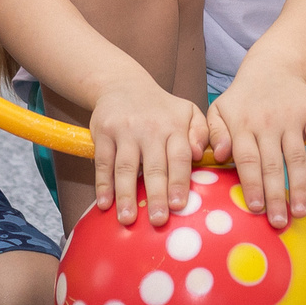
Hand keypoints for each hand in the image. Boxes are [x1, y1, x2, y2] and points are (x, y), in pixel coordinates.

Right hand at [88, 78, 211, 228]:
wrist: (122, 84)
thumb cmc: (161, 108)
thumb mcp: (188, 111)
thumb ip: (202, 132)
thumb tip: (202, 155)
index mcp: (174, 126)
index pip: (179, 157)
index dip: (179, 181)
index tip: (178, 205)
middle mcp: (150, 129)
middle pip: (154, 166)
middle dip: (156, 195)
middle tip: (158, 221)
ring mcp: (125, 131)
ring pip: (126, 167)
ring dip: (126, 195)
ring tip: (127, 219)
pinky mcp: (103, 133)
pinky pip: (103, 162)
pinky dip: (103, 184)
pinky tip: (104, 204)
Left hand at [206, 61, 305, 226]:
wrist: (273, 67)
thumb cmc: (241, 98)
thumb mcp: (218, 109)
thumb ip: (213, 133)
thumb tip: (218, 156)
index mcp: (242, 124)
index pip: (247, 159)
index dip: (252, 184)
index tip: (255, 208)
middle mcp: (267, 122)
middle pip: (272, 163)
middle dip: (276, 195)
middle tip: (278, 222)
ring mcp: (292, 118)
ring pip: (297, 157)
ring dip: (300, 186)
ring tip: (300, 212)